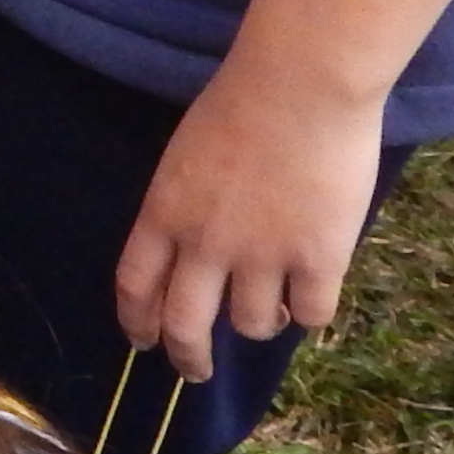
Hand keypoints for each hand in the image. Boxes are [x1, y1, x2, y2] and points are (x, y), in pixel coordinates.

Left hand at [112, 55, 392, 382]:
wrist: (303, 83)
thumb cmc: (244, 99)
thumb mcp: (188, 154)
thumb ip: (186, 204)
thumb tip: (194, 246)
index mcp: (165, 213)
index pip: (135, 286)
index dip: (137, 321)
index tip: (144, 339)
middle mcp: (206, 246)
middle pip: (184, 325)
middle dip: (188, 357)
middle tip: (196, 370)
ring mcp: (263, 257)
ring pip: (250, 325)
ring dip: (258, 323)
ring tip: (271, 309)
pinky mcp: (318, 259)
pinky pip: (309, 314)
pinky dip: (308, 311)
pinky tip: (311, 294)